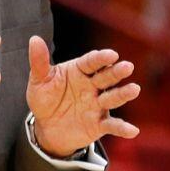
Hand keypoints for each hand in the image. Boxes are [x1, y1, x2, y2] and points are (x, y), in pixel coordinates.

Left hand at [26, 37, 139, 156]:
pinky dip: (122, 128)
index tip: (111, 55)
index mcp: (79, 71)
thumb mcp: (39, 81)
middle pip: (106, 77)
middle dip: (117, 72)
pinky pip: (111, 126)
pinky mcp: (99, 124)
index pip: (91, 62)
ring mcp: (98, 104)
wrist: (47, 127)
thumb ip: (39, 62)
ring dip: (123, 94)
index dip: (101, 58)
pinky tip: (133, 131)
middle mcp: (92, 86)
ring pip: (112, 97)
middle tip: (127, 67)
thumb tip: (34, 39)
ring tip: (134, 89)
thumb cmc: (45, 99)